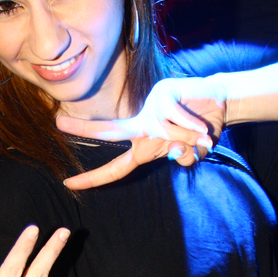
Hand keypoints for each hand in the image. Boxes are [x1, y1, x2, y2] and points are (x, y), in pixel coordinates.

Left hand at [60, 76, 227, 189]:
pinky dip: (194, 125)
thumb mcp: (193, 152)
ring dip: (190, 138)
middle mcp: (142, 126)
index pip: (115, 168)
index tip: (68, 183)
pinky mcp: (164, 93)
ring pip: (166, 134)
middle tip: (57, 122)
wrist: (220, 103)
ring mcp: (151, 107)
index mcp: (143, 145)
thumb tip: (176, 154)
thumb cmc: (202, 130)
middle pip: (109, 131)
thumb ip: (185, 158)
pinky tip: (202, 123)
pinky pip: (177, 119)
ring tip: (202, 132)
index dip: (93, 178)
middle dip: (83, 129)